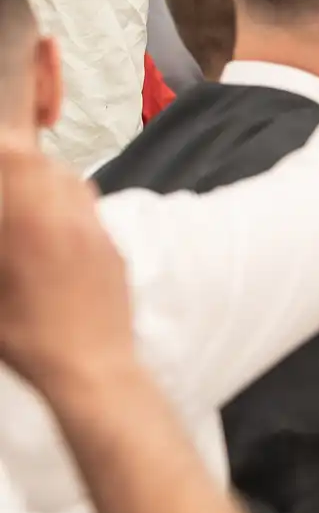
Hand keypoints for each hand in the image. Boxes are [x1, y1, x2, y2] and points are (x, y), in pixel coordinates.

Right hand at [0, 143, 137, 393]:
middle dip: (16, 166)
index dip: (8, 144)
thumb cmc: (26, 337)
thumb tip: (6, 222)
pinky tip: (50, 236)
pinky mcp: (114, 248)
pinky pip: (89, 210)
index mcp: (29, 221)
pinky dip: (66, 208)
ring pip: (71, 182)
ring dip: (44, 184)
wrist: (92, 368)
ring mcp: (96, 230)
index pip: (18, 157)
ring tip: (22, 211)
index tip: (3, 159)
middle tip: (2, 190)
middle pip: (43, 164)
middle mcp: (68, 216)